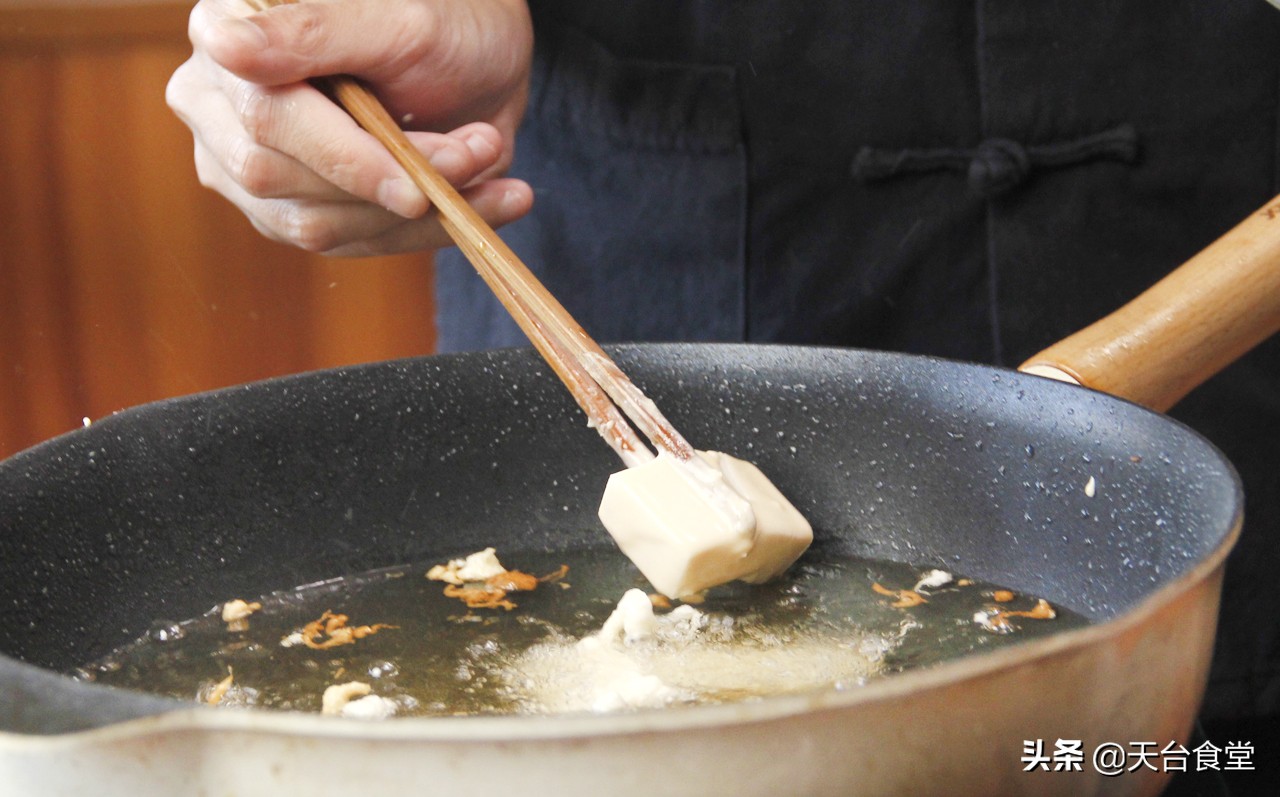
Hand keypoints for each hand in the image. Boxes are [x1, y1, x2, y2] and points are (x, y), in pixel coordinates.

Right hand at [166, 0, 534, 255]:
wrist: (479, 59)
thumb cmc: (440, 21)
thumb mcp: (396, 20)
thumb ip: (313, 30)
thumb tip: (223, 45)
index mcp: (224, 30)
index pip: (265, 115)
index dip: (343, 157)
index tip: (414, 186)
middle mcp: (219, 101)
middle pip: (277, 176)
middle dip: (389, 179)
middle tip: (478, 152)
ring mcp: (245, 163)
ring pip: (314, 222)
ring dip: (416, 211)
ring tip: (485, 160)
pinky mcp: (286, 210)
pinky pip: (345, 242)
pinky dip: (422, 231)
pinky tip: (483, 199)